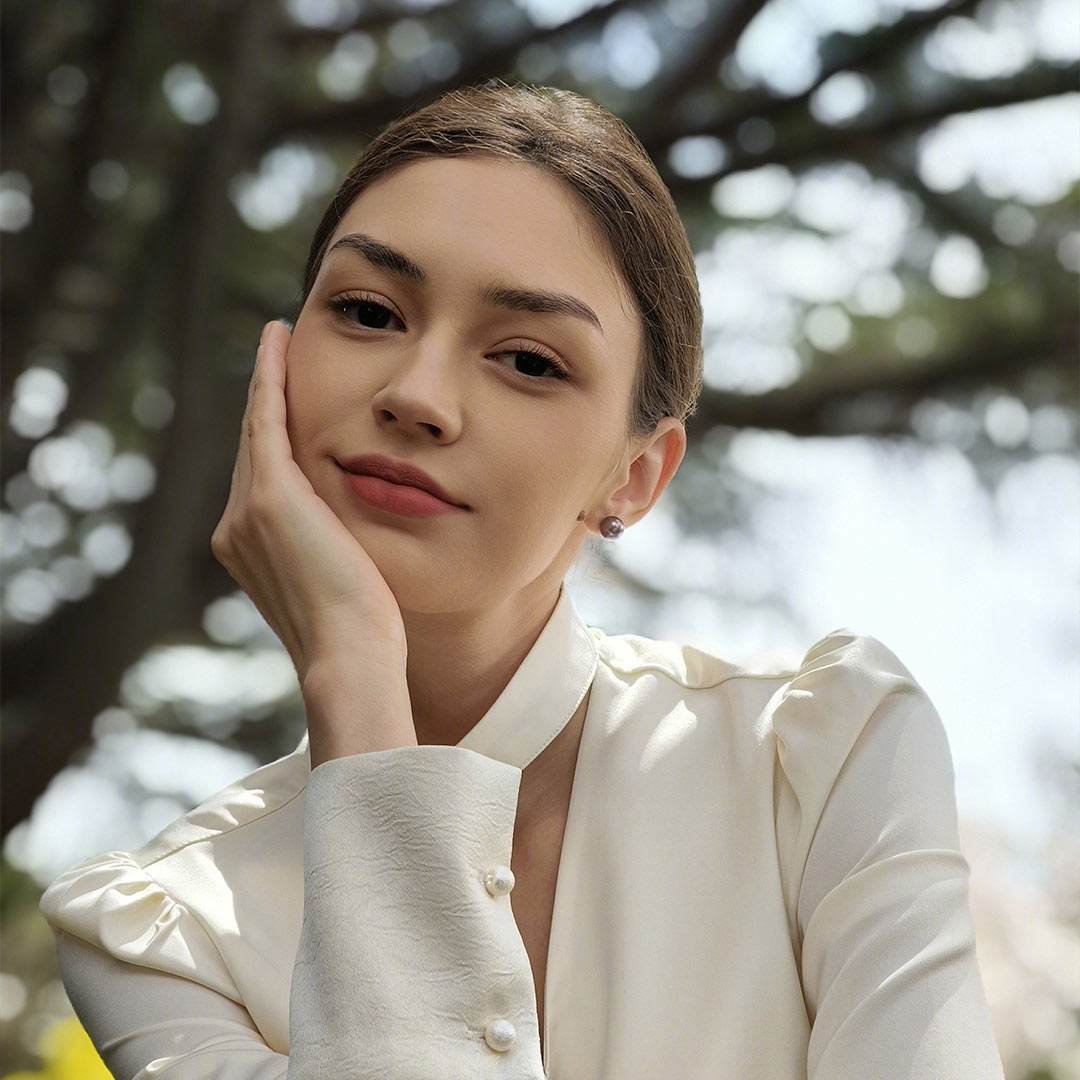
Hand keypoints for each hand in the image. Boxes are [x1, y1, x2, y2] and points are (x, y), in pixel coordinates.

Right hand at [211, 320, 409, 690]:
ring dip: (270, 381)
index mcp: (249, 549)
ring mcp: (248, 511)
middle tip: (280, 355)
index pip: (263, 477)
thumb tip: (352, 533)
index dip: (274, 437)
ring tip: (279, 342)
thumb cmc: (362, 633)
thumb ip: (330, 547)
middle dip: (269, 402)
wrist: (350, 656)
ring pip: (260, 429)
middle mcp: (236, 527)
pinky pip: (269, 419)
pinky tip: (279, 341)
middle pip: (256, 448)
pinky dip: (272, 377)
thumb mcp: (341, 581)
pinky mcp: (272, 497)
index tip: (284, 404)